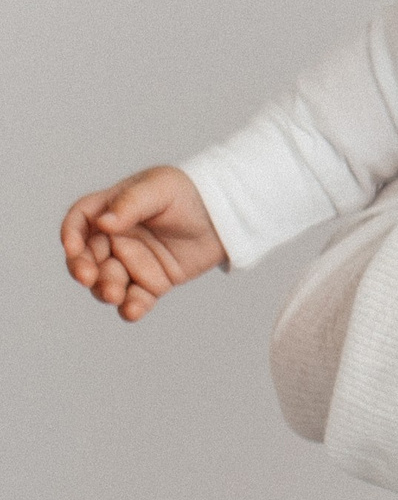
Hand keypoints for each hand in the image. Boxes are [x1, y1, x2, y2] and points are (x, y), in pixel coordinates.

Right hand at [60, 165, 224, 321]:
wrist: (224, 215)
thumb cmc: (188, 193)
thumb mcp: (160, 188)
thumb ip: (130, 204)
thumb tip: (103, 223)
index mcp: (110, 210)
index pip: (80, 222)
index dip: (70, 235)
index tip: (72, 248)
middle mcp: (115, 239)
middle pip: (87, 258)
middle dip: (84, 269)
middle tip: (88, 278)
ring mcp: (132, 263)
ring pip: (107, 282)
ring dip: (104, 290)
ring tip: (115, 294)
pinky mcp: (151, 284)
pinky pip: (135, 300)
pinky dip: (131, 308)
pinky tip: (133, 310)